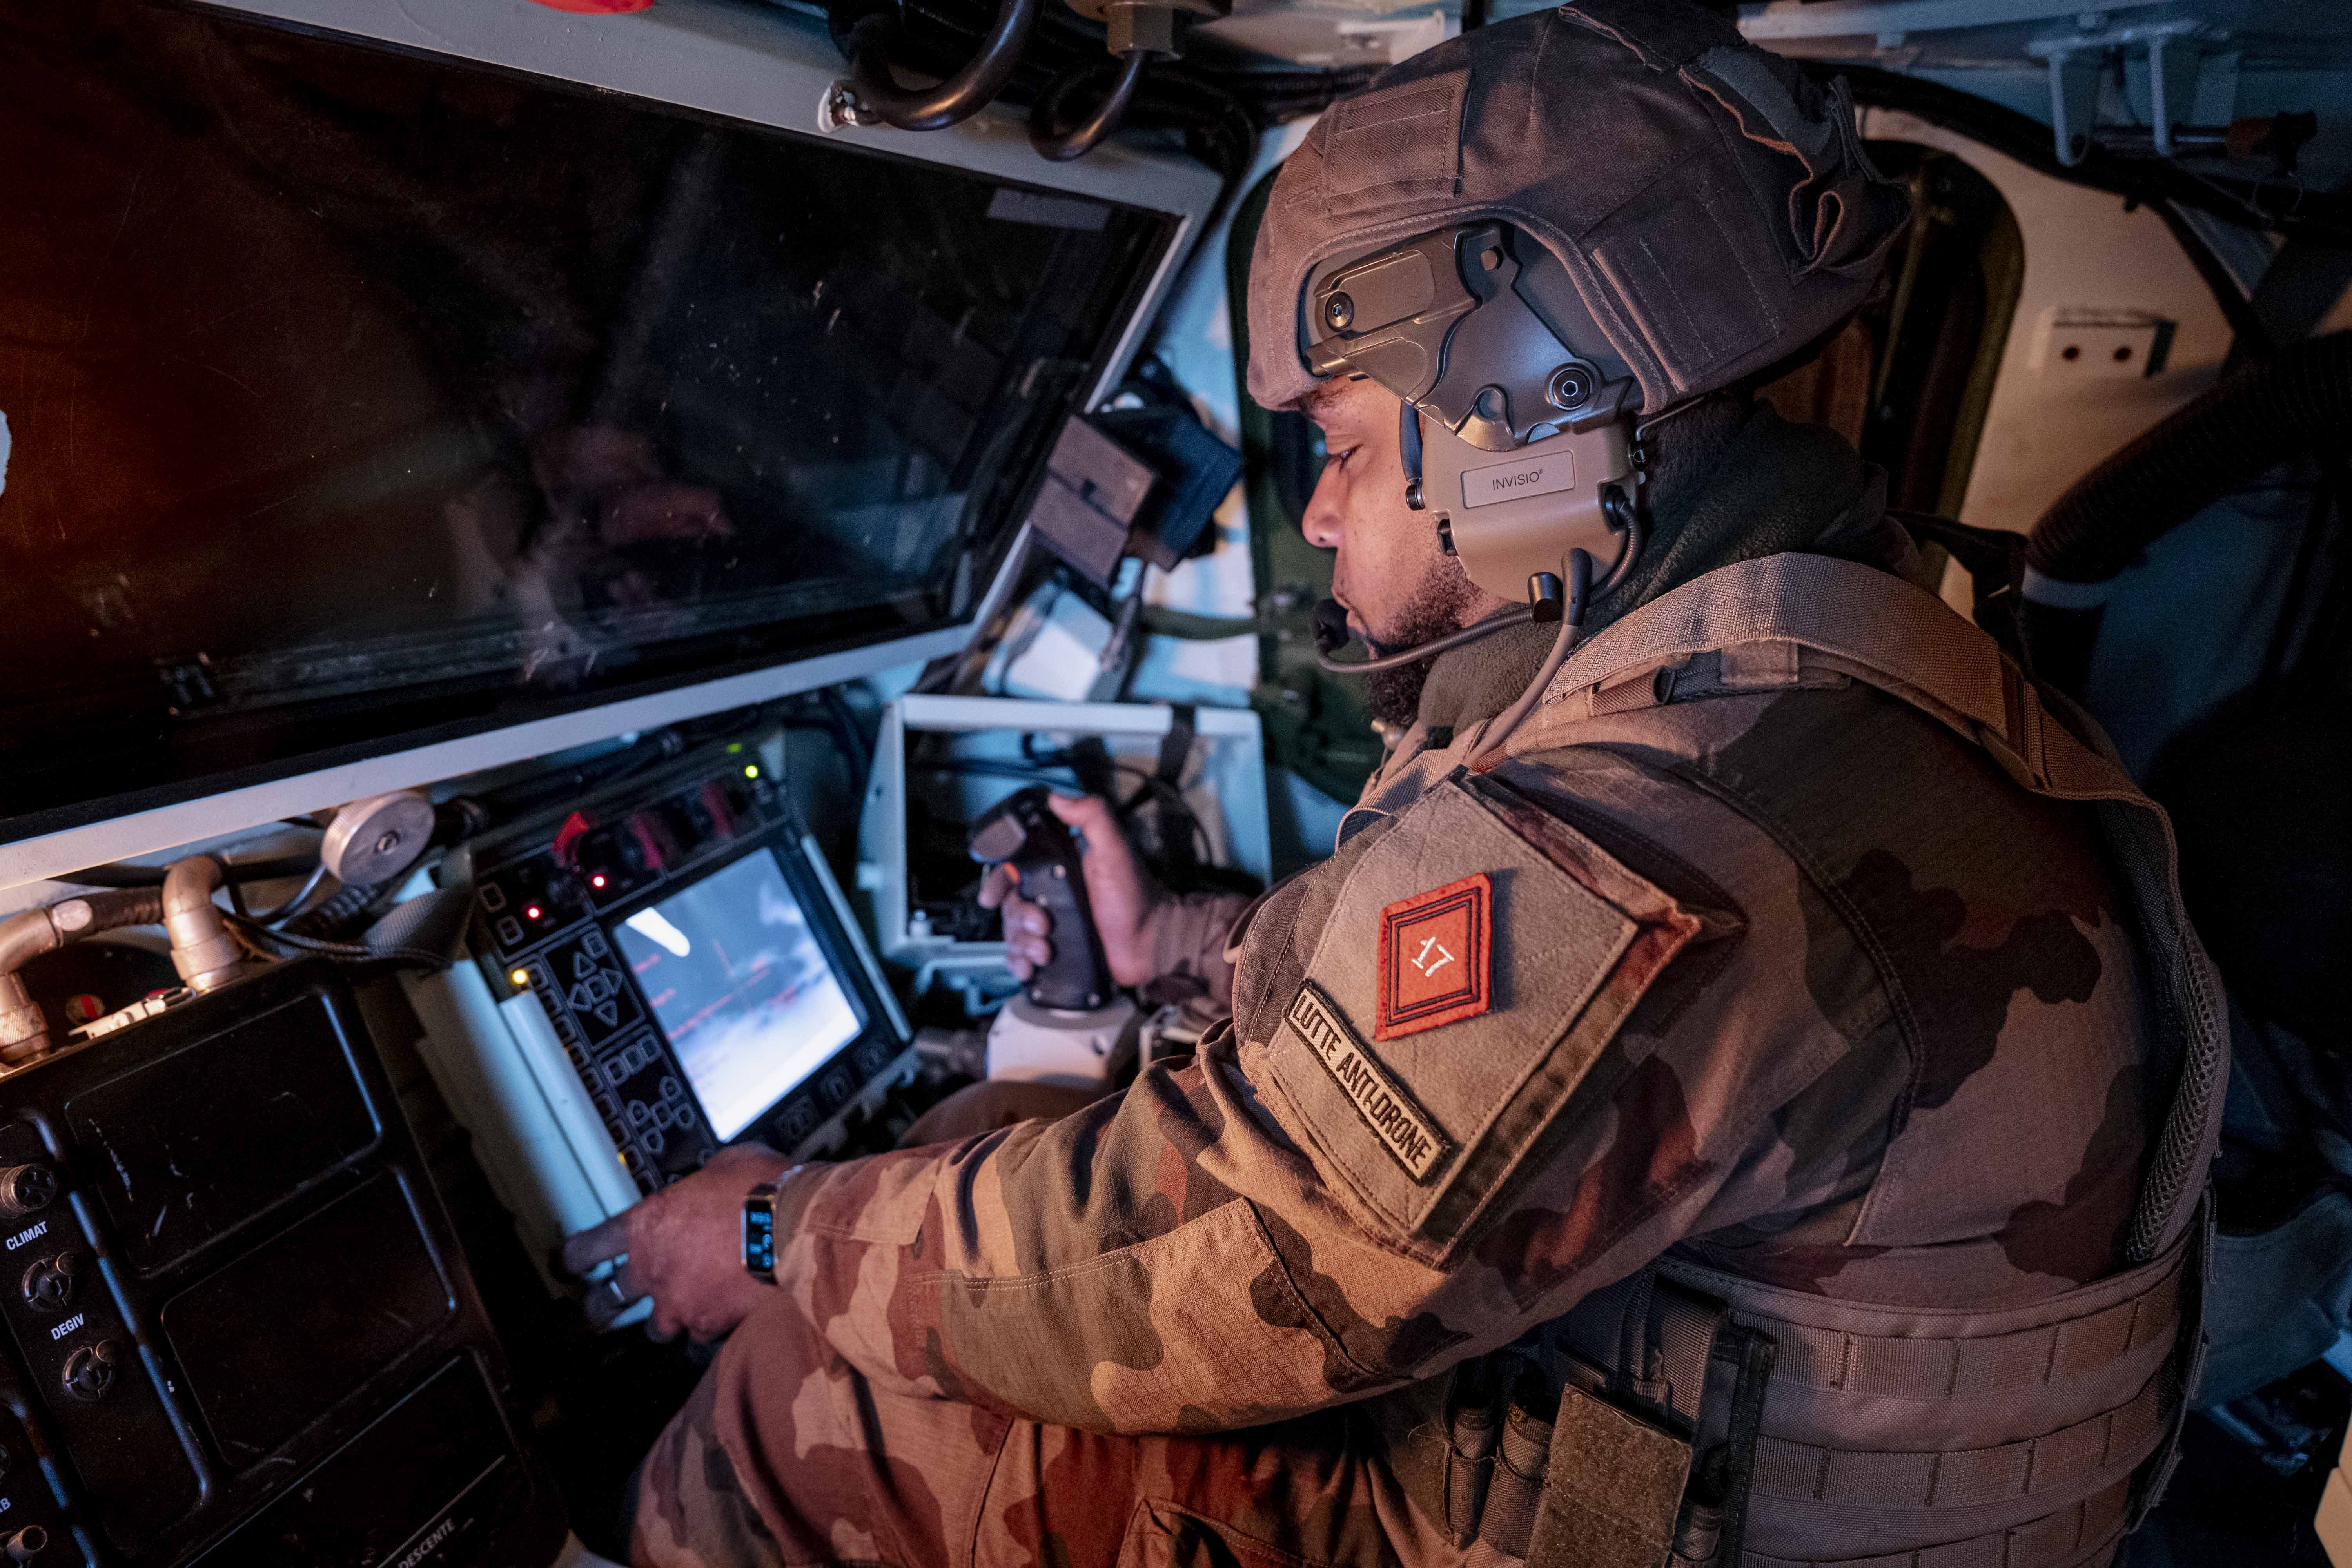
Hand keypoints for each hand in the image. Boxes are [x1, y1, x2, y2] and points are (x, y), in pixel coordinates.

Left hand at [560, 1144, 791, 1341]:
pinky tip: (721, 1322)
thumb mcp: (724, 1164)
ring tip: (677, 1318)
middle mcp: (651, 1268)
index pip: (588, 1247)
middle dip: (598, 1310)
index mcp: (646, 1224)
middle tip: (596, 1314)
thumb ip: (702, 1180)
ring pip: (655, 1329)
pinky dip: (708, 1331)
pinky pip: (700, 1338)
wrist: (792, 1226)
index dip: (571, 1259)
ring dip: (664, 1322)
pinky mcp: (709, 1324)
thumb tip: (709, 1181)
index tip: (565, 1267)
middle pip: (606, 1300)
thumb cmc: (759, 1185)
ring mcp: (678, 1302)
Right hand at [976, 793, 1165, 987]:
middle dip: (1017, 916)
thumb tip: (1057, 797)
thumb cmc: (1137, 897)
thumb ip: (1092, 817)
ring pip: (1014, 931)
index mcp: (1059, 867)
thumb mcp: (1115, 851)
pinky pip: (1023, 956)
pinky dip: (1021, 962)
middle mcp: (1052, 894)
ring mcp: (1052, 923)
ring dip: (1023, 942)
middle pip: (1010, 903)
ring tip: (1046, 949)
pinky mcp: (1055, 950)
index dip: (999, 880)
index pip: (1014, 868)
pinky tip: (1032, 967)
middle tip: (1041, 923)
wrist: (1150, 945)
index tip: (993, 895)